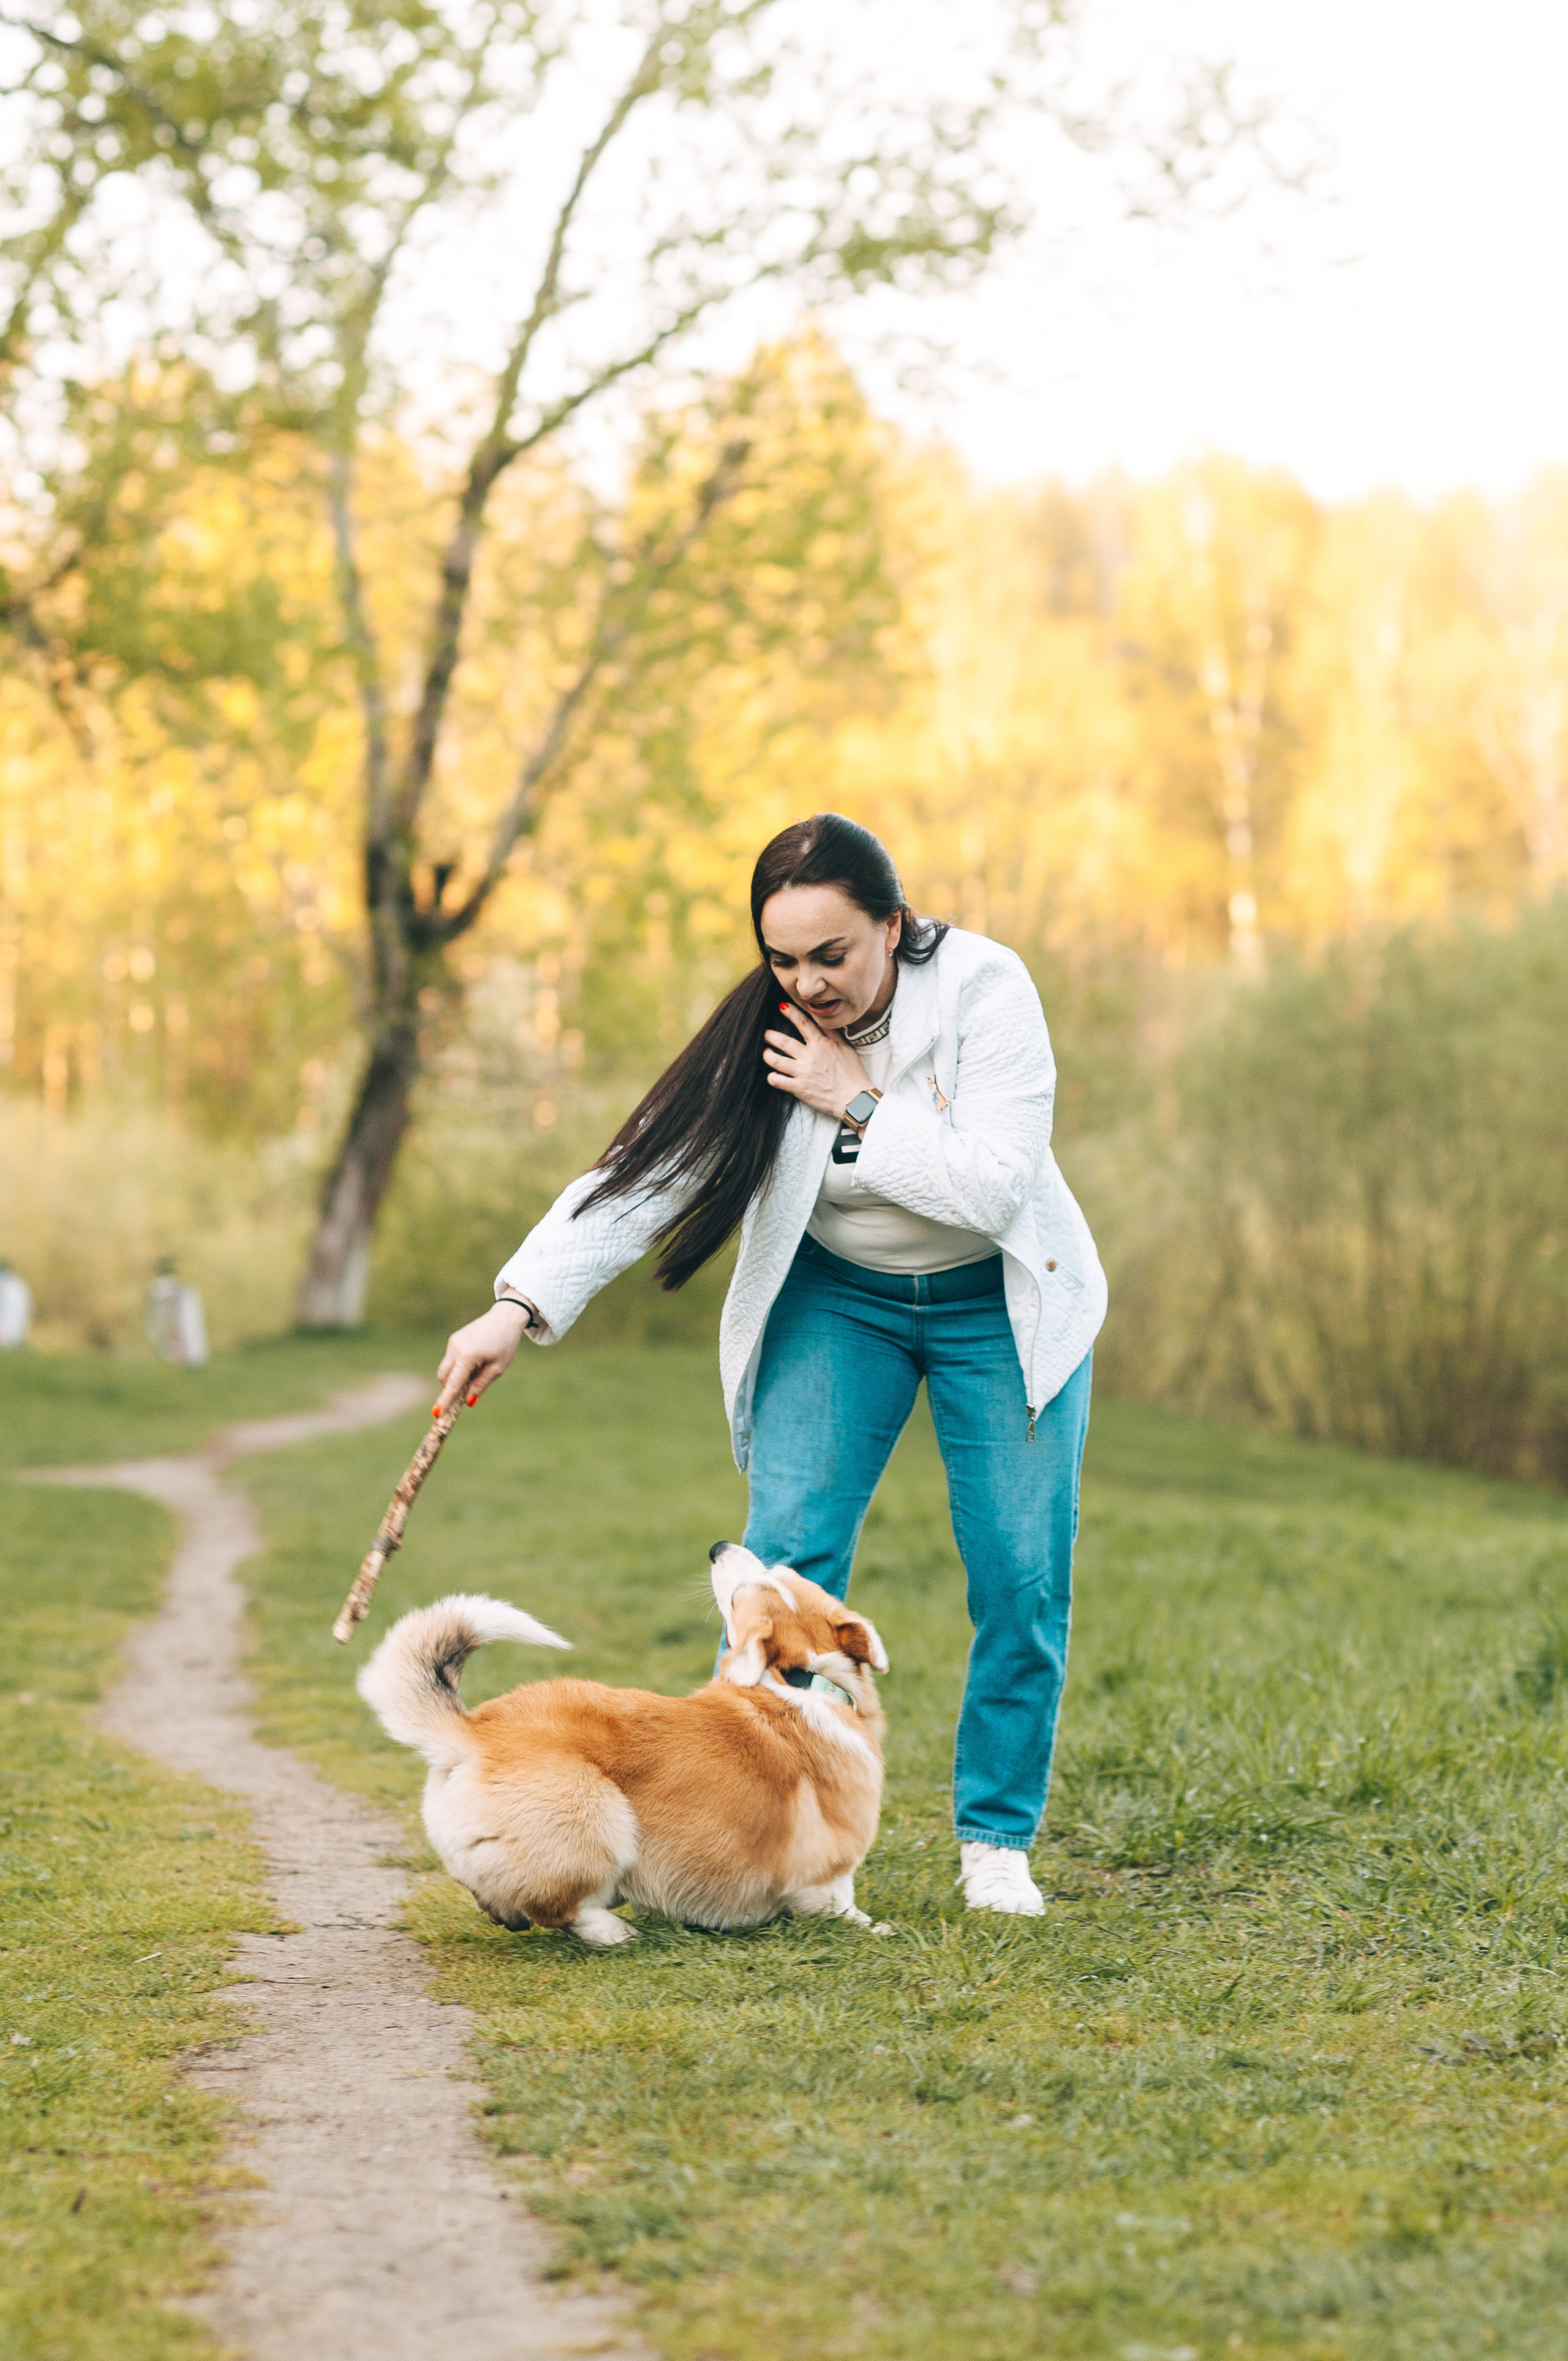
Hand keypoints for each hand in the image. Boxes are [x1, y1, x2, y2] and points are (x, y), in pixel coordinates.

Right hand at [435, 1299, 530, 1413]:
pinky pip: (451, 1359)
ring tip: (478, 1371)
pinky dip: (458, 1367)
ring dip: (455, 1377)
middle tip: (466, 1393)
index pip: (453, 1383)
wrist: (505, 1317)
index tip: (436, 1413)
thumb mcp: (498, 1368)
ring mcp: (453, 1342)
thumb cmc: (505, 1343)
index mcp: (468, 1356)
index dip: (445, 1400)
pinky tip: (476, 1361)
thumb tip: (467, 1402)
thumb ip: (481, 1385)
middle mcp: (456, 1348)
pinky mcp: (454, 1339)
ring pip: (446, 1368)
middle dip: (450, 1388)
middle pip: (444, 1377)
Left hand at [762, 1001, 868, 1118]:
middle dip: (770, 1035)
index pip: (803, 1023)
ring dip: (767, 1055)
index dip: (791, 1013)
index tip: (781, 1006)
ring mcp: (803, 1073)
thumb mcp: (846, 1048)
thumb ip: (832, 1033)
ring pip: (776, 1061)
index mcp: (821, 1044)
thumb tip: (823, 1020)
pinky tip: (772, 1075)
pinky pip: (778, 1081)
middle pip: (784, 1042)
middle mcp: (810, 1056)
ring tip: (765, 1052)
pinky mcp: (799, 1088)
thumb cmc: (853, 1073)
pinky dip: (772, 1077)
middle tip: (764, 1033)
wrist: (855, 1098)